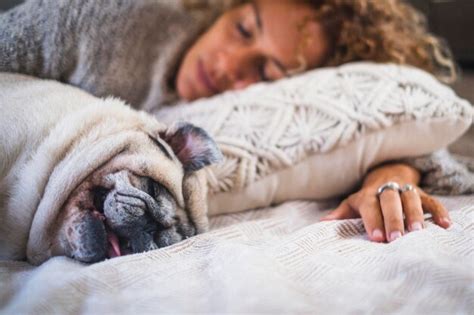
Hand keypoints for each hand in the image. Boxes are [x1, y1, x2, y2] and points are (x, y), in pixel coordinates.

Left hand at [320, 163, 450, 242]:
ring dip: (414, 214)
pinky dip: (439, 211)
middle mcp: (386, 190)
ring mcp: (405, 190)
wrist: (387, 172)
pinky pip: (432, 200)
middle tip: (396, 239)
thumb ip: (340, 214)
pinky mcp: (422, 193)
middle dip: (393, 220)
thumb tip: (321, 224)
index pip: (369, 206)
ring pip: (410, 198)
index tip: (376, 238)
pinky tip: (445, 225)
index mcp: (368, 194)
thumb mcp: (353, 203)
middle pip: (390, 201)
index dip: (373, 221)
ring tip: (417, 232)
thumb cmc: (368, 197)